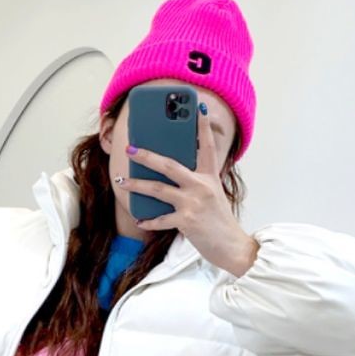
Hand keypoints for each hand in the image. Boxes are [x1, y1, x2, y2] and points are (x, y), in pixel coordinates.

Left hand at [120, 104, 258, 276]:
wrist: (233, 247)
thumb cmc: (221, 223)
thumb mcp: (213, 197)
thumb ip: (198, 185)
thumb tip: (173, 178)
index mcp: (210, 178)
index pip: (207, 147)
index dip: (202, 127)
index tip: (198, 108)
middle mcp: (201, 186)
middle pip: (169, 165)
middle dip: (147, 156)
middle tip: (130, 148)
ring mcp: (193, 203)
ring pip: (158, 189)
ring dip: (137, 185)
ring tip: (122, 181)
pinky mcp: (187, 221)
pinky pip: (161, 219)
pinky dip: (148, 220)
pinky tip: (139, 220)